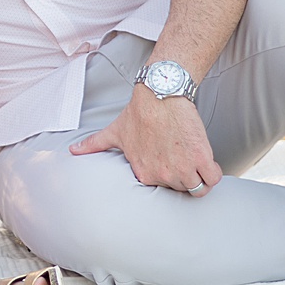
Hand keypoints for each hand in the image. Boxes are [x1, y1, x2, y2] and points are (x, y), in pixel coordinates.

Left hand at [69, 87, 223, 194]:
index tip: (169, 161)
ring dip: (200, 175)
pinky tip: (206, 158)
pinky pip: (213, 179)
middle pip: (182, 188)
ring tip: (195, 158)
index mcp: (143, 173)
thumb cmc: (139, 112)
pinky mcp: (200, 159)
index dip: (168, 175)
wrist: (160, 94)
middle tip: (183, 157)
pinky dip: (213, 172)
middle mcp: (161, 175)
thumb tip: (72, 150)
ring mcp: (181, 169)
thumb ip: (94, 145)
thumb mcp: (114, 132)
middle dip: (185, 176)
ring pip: (199, 187)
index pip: (162, 189)